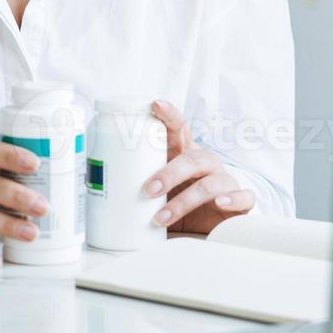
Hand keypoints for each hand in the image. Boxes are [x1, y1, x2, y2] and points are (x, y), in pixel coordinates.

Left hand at [143, 100, 255, 234]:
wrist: (210, 227)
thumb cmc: (178, 203)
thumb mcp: (157, 192)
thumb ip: (135, 184)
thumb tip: (89, 182)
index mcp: (184, 155)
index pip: (178, 129)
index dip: (168, 115)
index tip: (154, 104)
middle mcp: (206, 164)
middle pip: (192, 158)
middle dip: (169, 173)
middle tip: (148, 190)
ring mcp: (225, 181)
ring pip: (212, 183)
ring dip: (186, 200)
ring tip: (162, 217)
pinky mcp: (240, 203)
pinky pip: (242, 197)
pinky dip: (232, 199)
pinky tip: (219, 205)